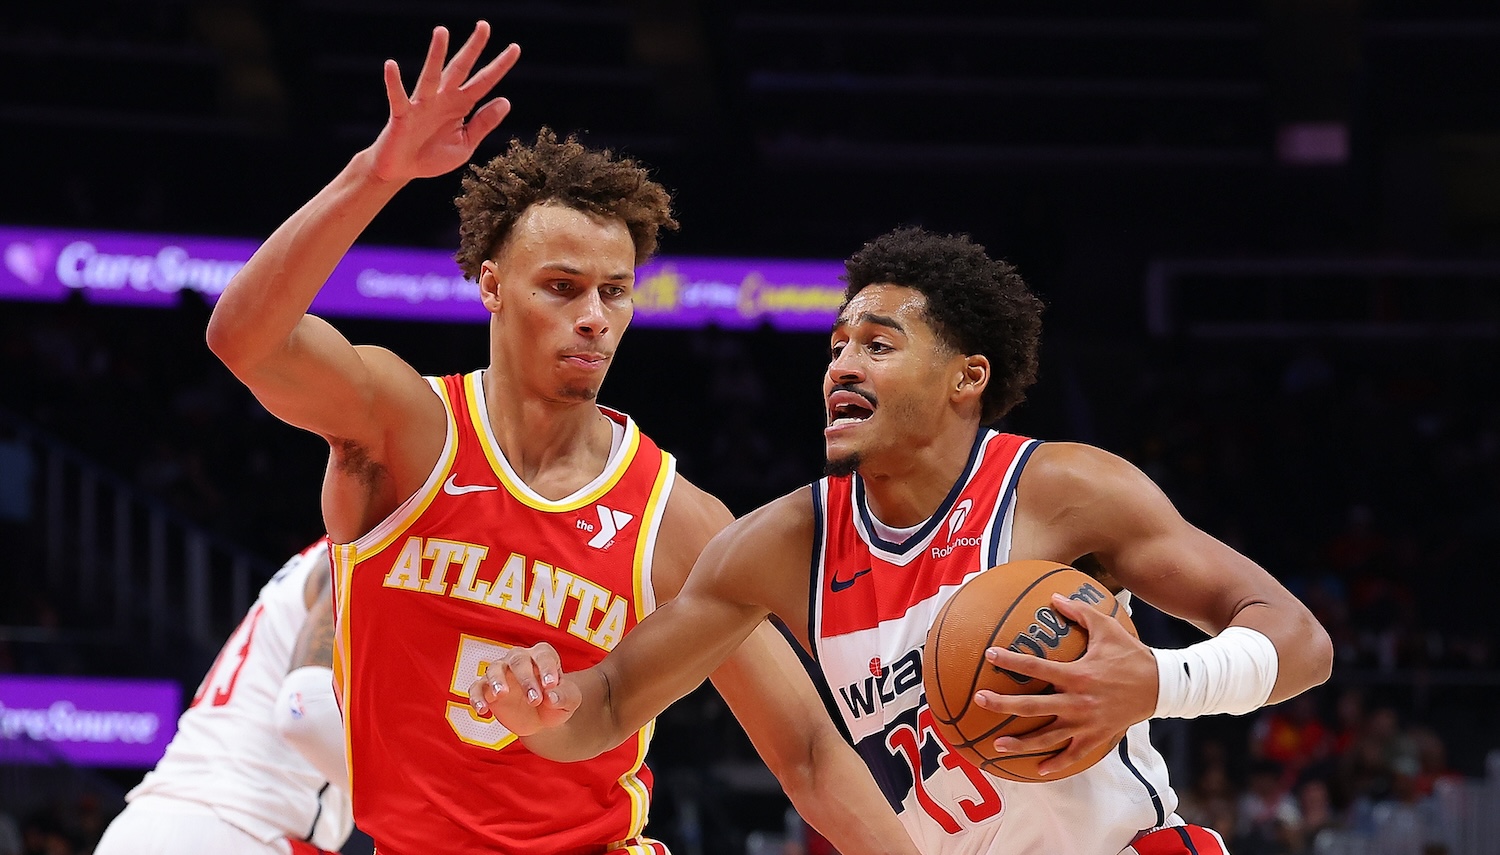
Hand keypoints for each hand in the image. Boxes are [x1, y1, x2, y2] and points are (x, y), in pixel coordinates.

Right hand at [368, 22, 520, 182]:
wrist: (402, 171)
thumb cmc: (432, 156)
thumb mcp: (465, 144)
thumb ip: (483, 124)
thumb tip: (505, 101)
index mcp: (460, 105)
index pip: (483, 82)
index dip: (499, 66)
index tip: (515, 48)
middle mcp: (442, 99)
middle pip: (460, 69)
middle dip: (472, 48)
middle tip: (484, 25)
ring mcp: (422, 104)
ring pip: (431, 75)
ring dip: (436, 54)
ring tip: (442, 32)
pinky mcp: (402, 115)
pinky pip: (397, 96)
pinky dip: (393, 82)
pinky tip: (391, 65)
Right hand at [467, 642, 580, 736]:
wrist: (541, 720)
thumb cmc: (556, 702)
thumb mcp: (569, 701)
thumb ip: (564, 696)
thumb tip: (552, 697)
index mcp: (542, 656)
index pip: (543, 655)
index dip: (546, 668)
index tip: (550, 686)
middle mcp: (519, 659)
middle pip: (518, 660)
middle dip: (525, 679)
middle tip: (534, 700)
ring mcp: (501, 673)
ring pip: (494, 669)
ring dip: (497, 680)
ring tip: (501, 694)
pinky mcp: (486, 689)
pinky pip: (476, 688)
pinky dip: (477, 698)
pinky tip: (483, 710)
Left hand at [972, 593, 1158, 776]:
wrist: (1161, 686)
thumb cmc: (1130, 654)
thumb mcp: (1107, 627)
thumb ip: (1079, 612)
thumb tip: (1053, 596)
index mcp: (1077, 674)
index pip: (1036, 667)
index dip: (1011, 660)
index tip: (989, 654)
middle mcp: (1078, 702)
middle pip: (1032, 707)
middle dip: (1002, 705)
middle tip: (979, 700)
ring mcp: (1086, 724)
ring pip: (1047, 738)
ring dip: (1020, 743)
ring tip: (996, 746)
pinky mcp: (1096, 738)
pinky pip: (1073, 756)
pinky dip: (1056, 764)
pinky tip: (1037, 770)